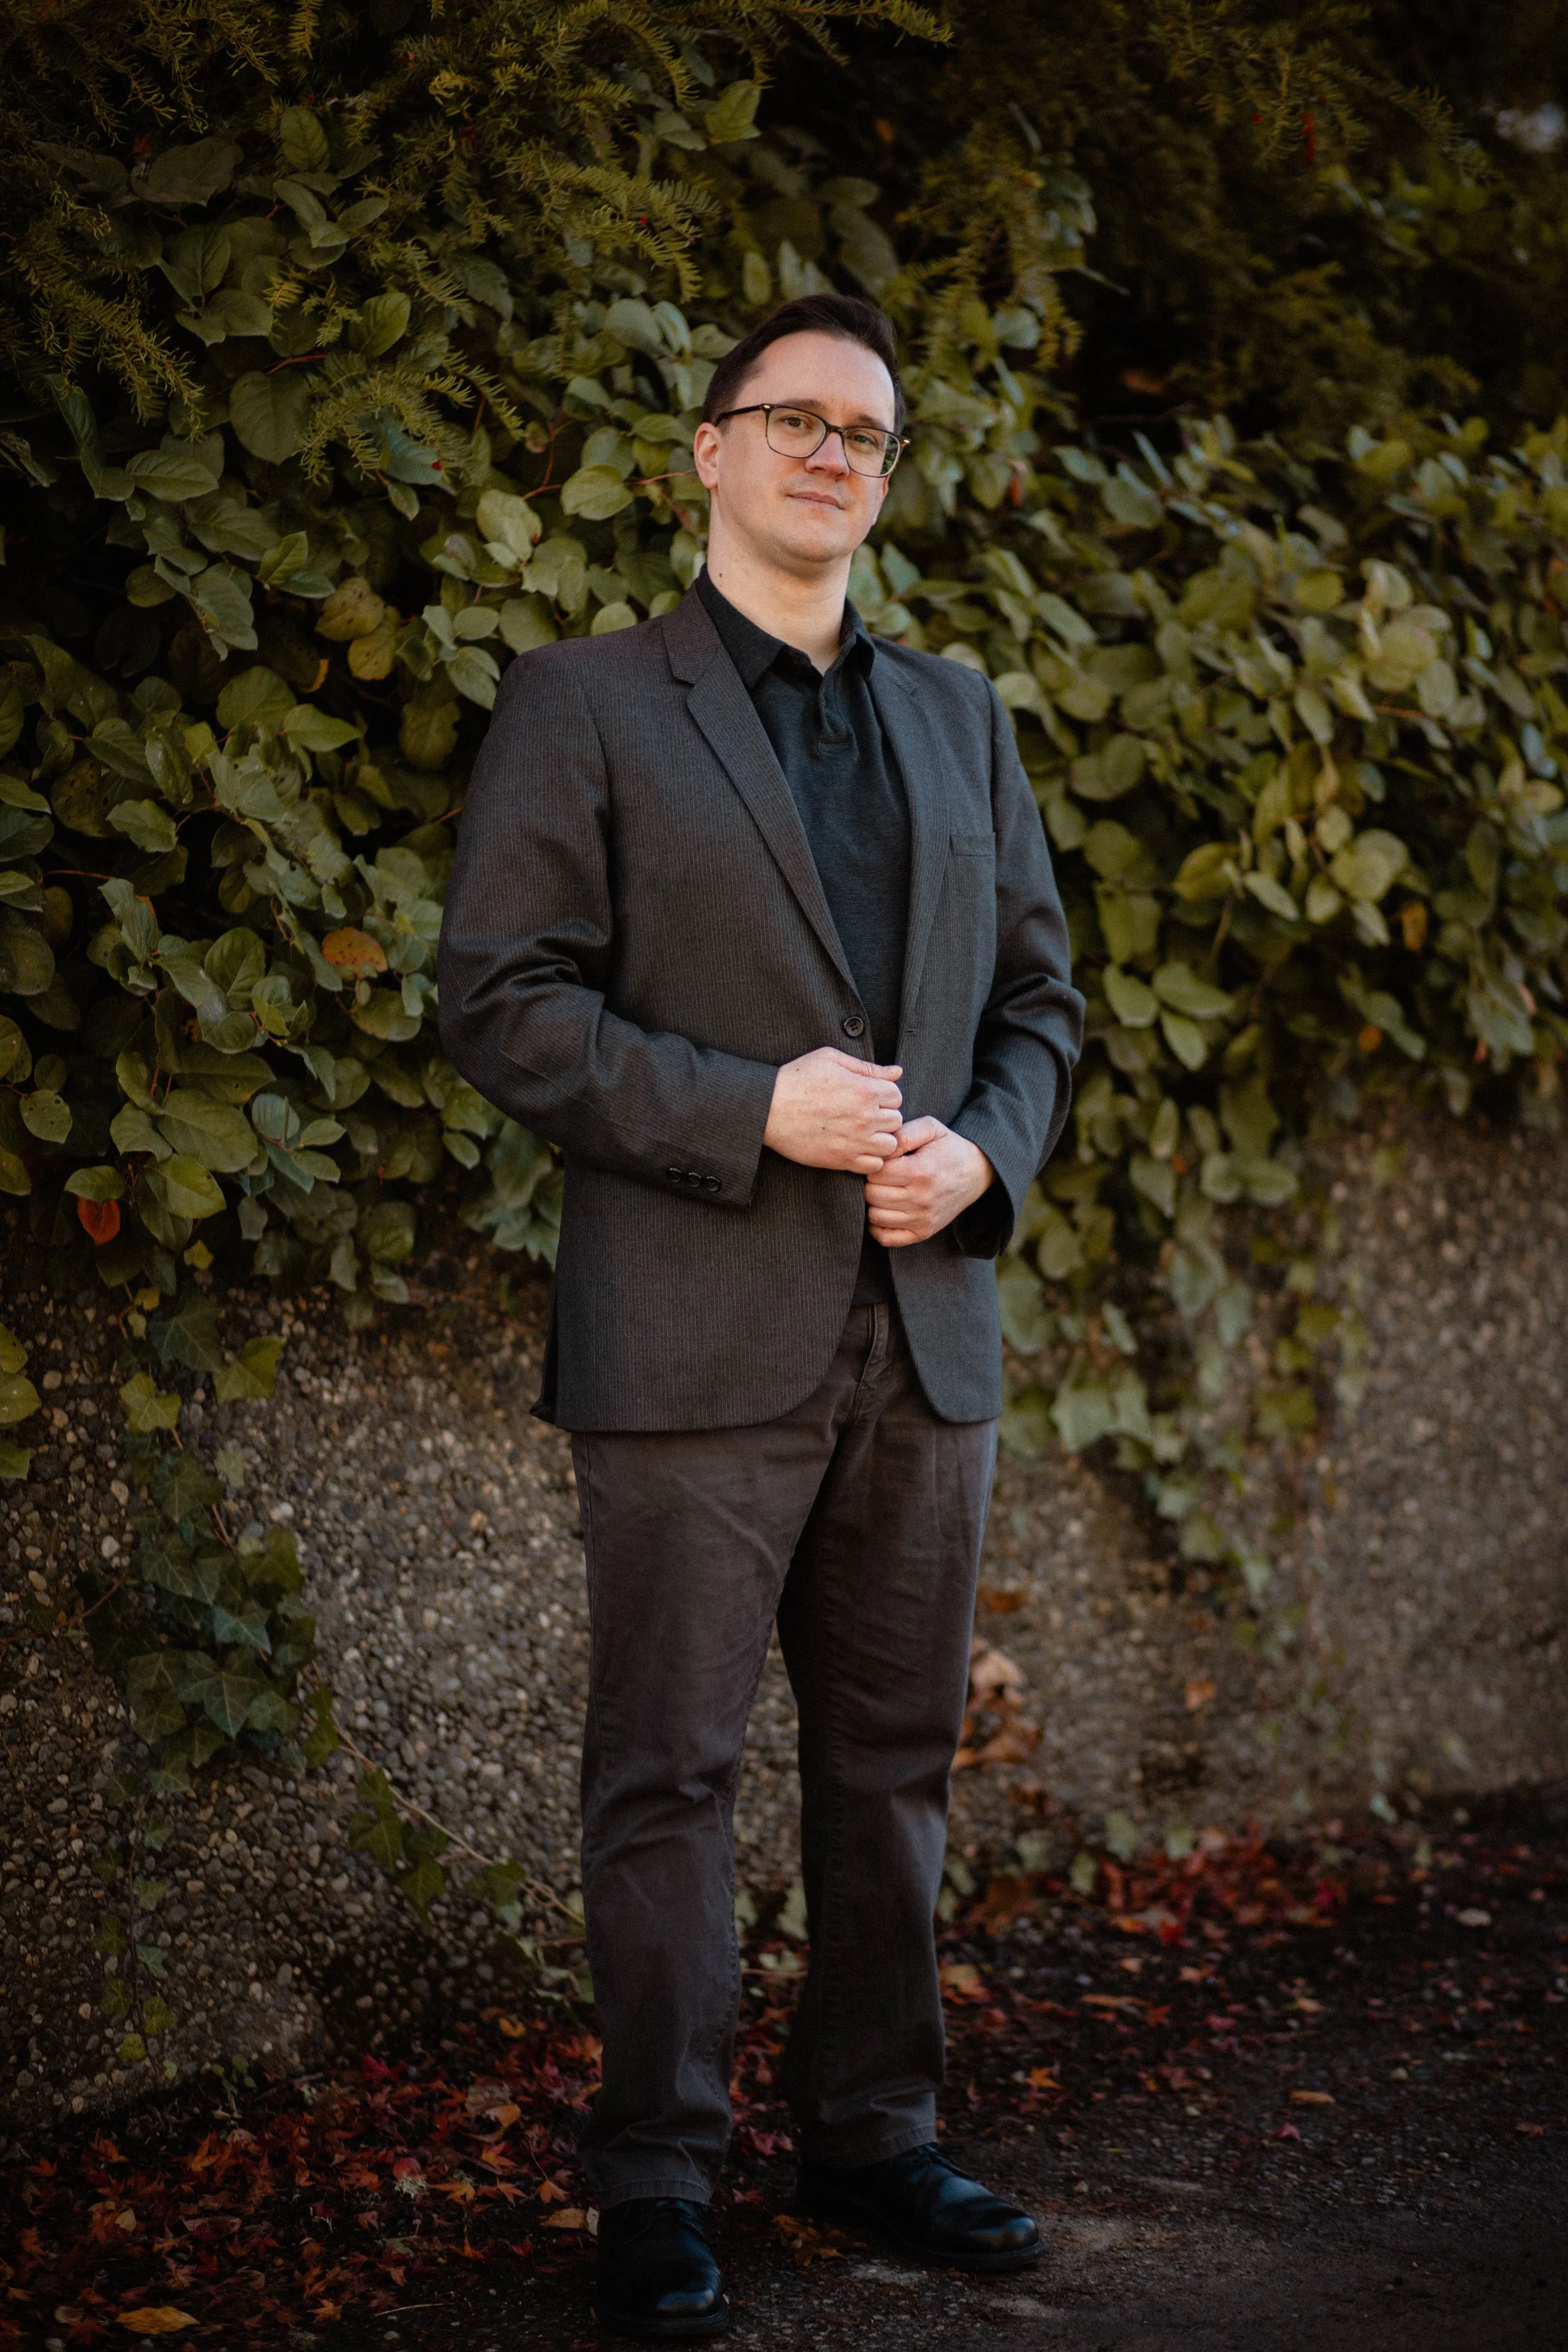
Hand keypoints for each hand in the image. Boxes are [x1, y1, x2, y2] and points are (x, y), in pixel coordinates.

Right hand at [765, 1047, 902, 1174]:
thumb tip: (897, 1072)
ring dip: (881, 1139)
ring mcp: (855, 1141)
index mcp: (865, 1090)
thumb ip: (867, 1067)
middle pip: (896, 1120)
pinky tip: (856, 1147)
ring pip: (890, 1145)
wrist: (768, 1108)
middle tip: (864, 1113)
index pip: (897, 1095)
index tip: (868, 1096)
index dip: (884, 1094)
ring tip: (864, 1132)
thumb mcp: (831, 1059)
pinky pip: (874, 1166)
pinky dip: (870, 1158)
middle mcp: (865, 1118)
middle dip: (883, 1116)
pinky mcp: (842, 1160)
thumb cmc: (797, 1078)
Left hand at [865, 1117, 993, 1246]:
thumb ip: (903, 1134)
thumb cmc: (949, 1148)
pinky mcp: (924, 1232)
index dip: (874, 1165)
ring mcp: (923, 1219)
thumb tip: (880, 1150)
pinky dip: (879, 1227)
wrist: (977, 1172)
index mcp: (920, 1172)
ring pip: (875, 1216)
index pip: (876, 1174)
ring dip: (874, 1203)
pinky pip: (887, 1238)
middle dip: (871, 1183)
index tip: (883, 1161)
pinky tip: (885, 1211)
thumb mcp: (930, 1128)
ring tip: (885, 1191)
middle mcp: (921, 1199)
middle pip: (872, 1195)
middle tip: (882, 1176)